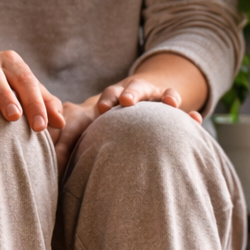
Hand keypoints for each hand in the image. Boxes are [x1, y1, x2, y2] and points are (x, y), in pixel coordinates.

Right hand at [0, 46, 64, 129]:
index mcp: (15, 66)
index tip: (46, 128)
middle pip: (17, 78)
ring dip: (3, 94)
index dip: (42, 105)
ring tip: (12, 115)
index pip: (33, 84)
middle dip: (30, 101)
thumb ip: (42, 104)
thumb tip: (62, 123)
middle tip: (38, 126)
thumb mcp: (18, 91)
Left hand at [52, 72, 201, 169]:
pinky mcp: (174, 114)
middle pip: (135, 89)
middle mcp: (136, 96)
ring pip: (163, 93)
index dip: (109, 100)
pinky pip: (185, 113)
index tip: (104, 110)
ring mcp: (157, 102)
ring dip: (167, 95)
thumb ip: (71, 142)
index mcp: (114, 100)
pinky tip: (196, 119)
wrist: (129, 116)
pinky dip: (191, 115)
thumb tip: (52, 160)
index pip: (110, 95)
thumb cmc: (103, 129)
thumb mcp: (86, 132)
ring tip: (171, 103)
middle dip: (133, 94)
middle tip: (128, 102)